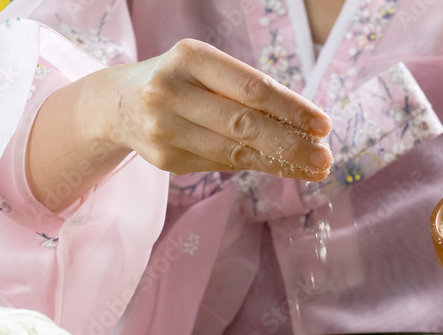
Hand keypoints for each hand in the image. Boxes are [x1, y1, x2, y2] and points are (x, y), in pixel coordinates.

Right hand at [105, 39, 331, 178]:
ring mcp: (164, 128)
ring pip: (235, 151)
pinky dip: (254, 166)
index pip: (252, 88)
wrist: (118, 104)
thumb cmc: (180, 82)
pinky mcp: (165, 159)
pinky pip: (221, 165)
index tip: (323, 125)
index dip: (292, 109)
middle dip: (291, 144)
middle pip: (245, 124)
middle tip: (325, 157)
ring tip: (312, 167)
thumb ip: (246, 91)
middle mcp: (171, 91)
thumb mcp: (206, 69)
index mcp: (190, 57)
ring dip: (280, 163)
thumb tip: (306, 126)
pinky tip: (280, 168)